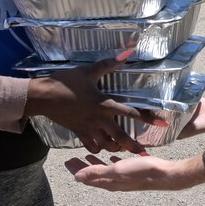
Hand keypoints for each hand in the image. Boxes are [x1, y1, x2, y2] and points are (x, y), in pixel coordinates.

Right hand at [26, 53, 166, 154]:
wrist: (42, 97)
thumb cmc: (65, 82)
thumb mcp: (88, 71)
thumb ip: (108, 64)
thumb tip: (127, 53)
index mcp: (104, 104)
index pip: (131, 113)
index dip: (148, 118)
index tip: (162, 124)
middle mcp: (99, 119)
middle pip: (121, 137)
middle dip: (134, 146)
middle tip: (145, 152)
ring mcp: (88, 128)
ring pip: (106, 144)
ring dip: (116, 148)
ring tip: (124, 149)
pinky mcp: (78, 132)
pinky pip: (90, 145)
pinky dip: (97, 148)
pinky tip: (101, 147)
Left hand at [64, 152, 204, 191]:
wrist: (166, 175)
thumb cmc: (142, 171)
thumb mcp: (117, 170)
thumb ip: (98, 172)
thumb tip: (77, 177)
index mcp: (109, 182)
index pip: (87, 178)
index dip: (76, 170)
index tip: (67, 162)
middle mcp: (115, 182)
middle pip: (94, 175)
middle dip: (83, 167)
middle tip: (73, 159)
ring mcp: (125, 178)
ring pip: (105, 172)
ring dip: (96, 165)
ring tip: (89, 157)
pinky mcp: (133, 173)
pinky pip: (117, 168)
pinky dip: (111, 162)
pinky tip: (113, 156)